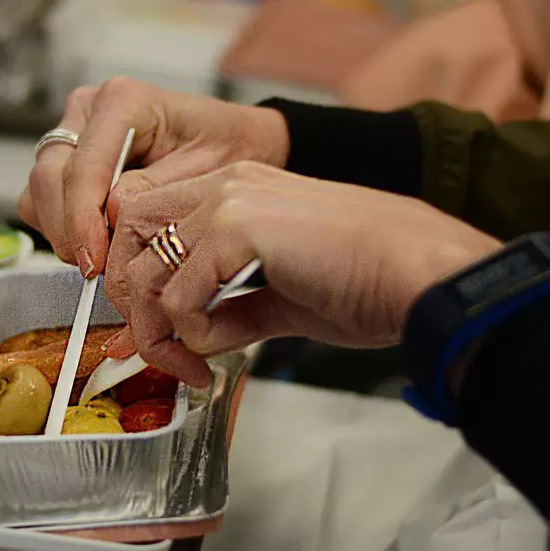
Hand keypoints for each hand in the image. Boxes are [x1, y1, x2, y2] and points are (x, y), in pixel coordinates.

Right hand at [17, 78, 289, 276]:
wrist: (234, 141)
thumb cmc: (227, 147)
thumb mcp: (207, 170)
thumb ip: (153, 191)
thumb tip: (108, 213)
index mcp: (123, 101)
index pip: (82, 168)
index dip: (81, 221)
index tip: (94, 262)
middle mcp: (89, 109)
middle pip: (49, 178)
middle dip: (69, 231)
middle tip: (99, 269)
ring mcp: (73, 132)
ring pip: (38, 192)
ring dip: (62, 232)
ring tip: (104, 254)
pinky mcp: (66, 158)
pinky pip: (41, 200)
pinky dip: (61, 227)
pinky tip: (97, 239)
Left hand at [105, 163, 498, 385]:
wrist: (419, 277)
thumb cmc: (372, 285)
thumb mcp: (284, 298)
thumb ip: (232, 308)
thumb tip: (191, 338)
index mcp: (239, 189)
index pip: (149, 221)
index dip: (139, 277)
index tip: (156, 333)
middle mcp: (226, 183)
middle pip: (129, 234)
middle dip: (133, 301)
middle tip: (162, 354)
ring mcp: (229, 200)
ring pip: (146, 269)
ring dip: (159, 331)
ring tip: (193, 367)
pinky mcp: (238, 227)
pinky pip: (178, 295)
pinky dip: (191, 335)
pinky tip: (223, 352)